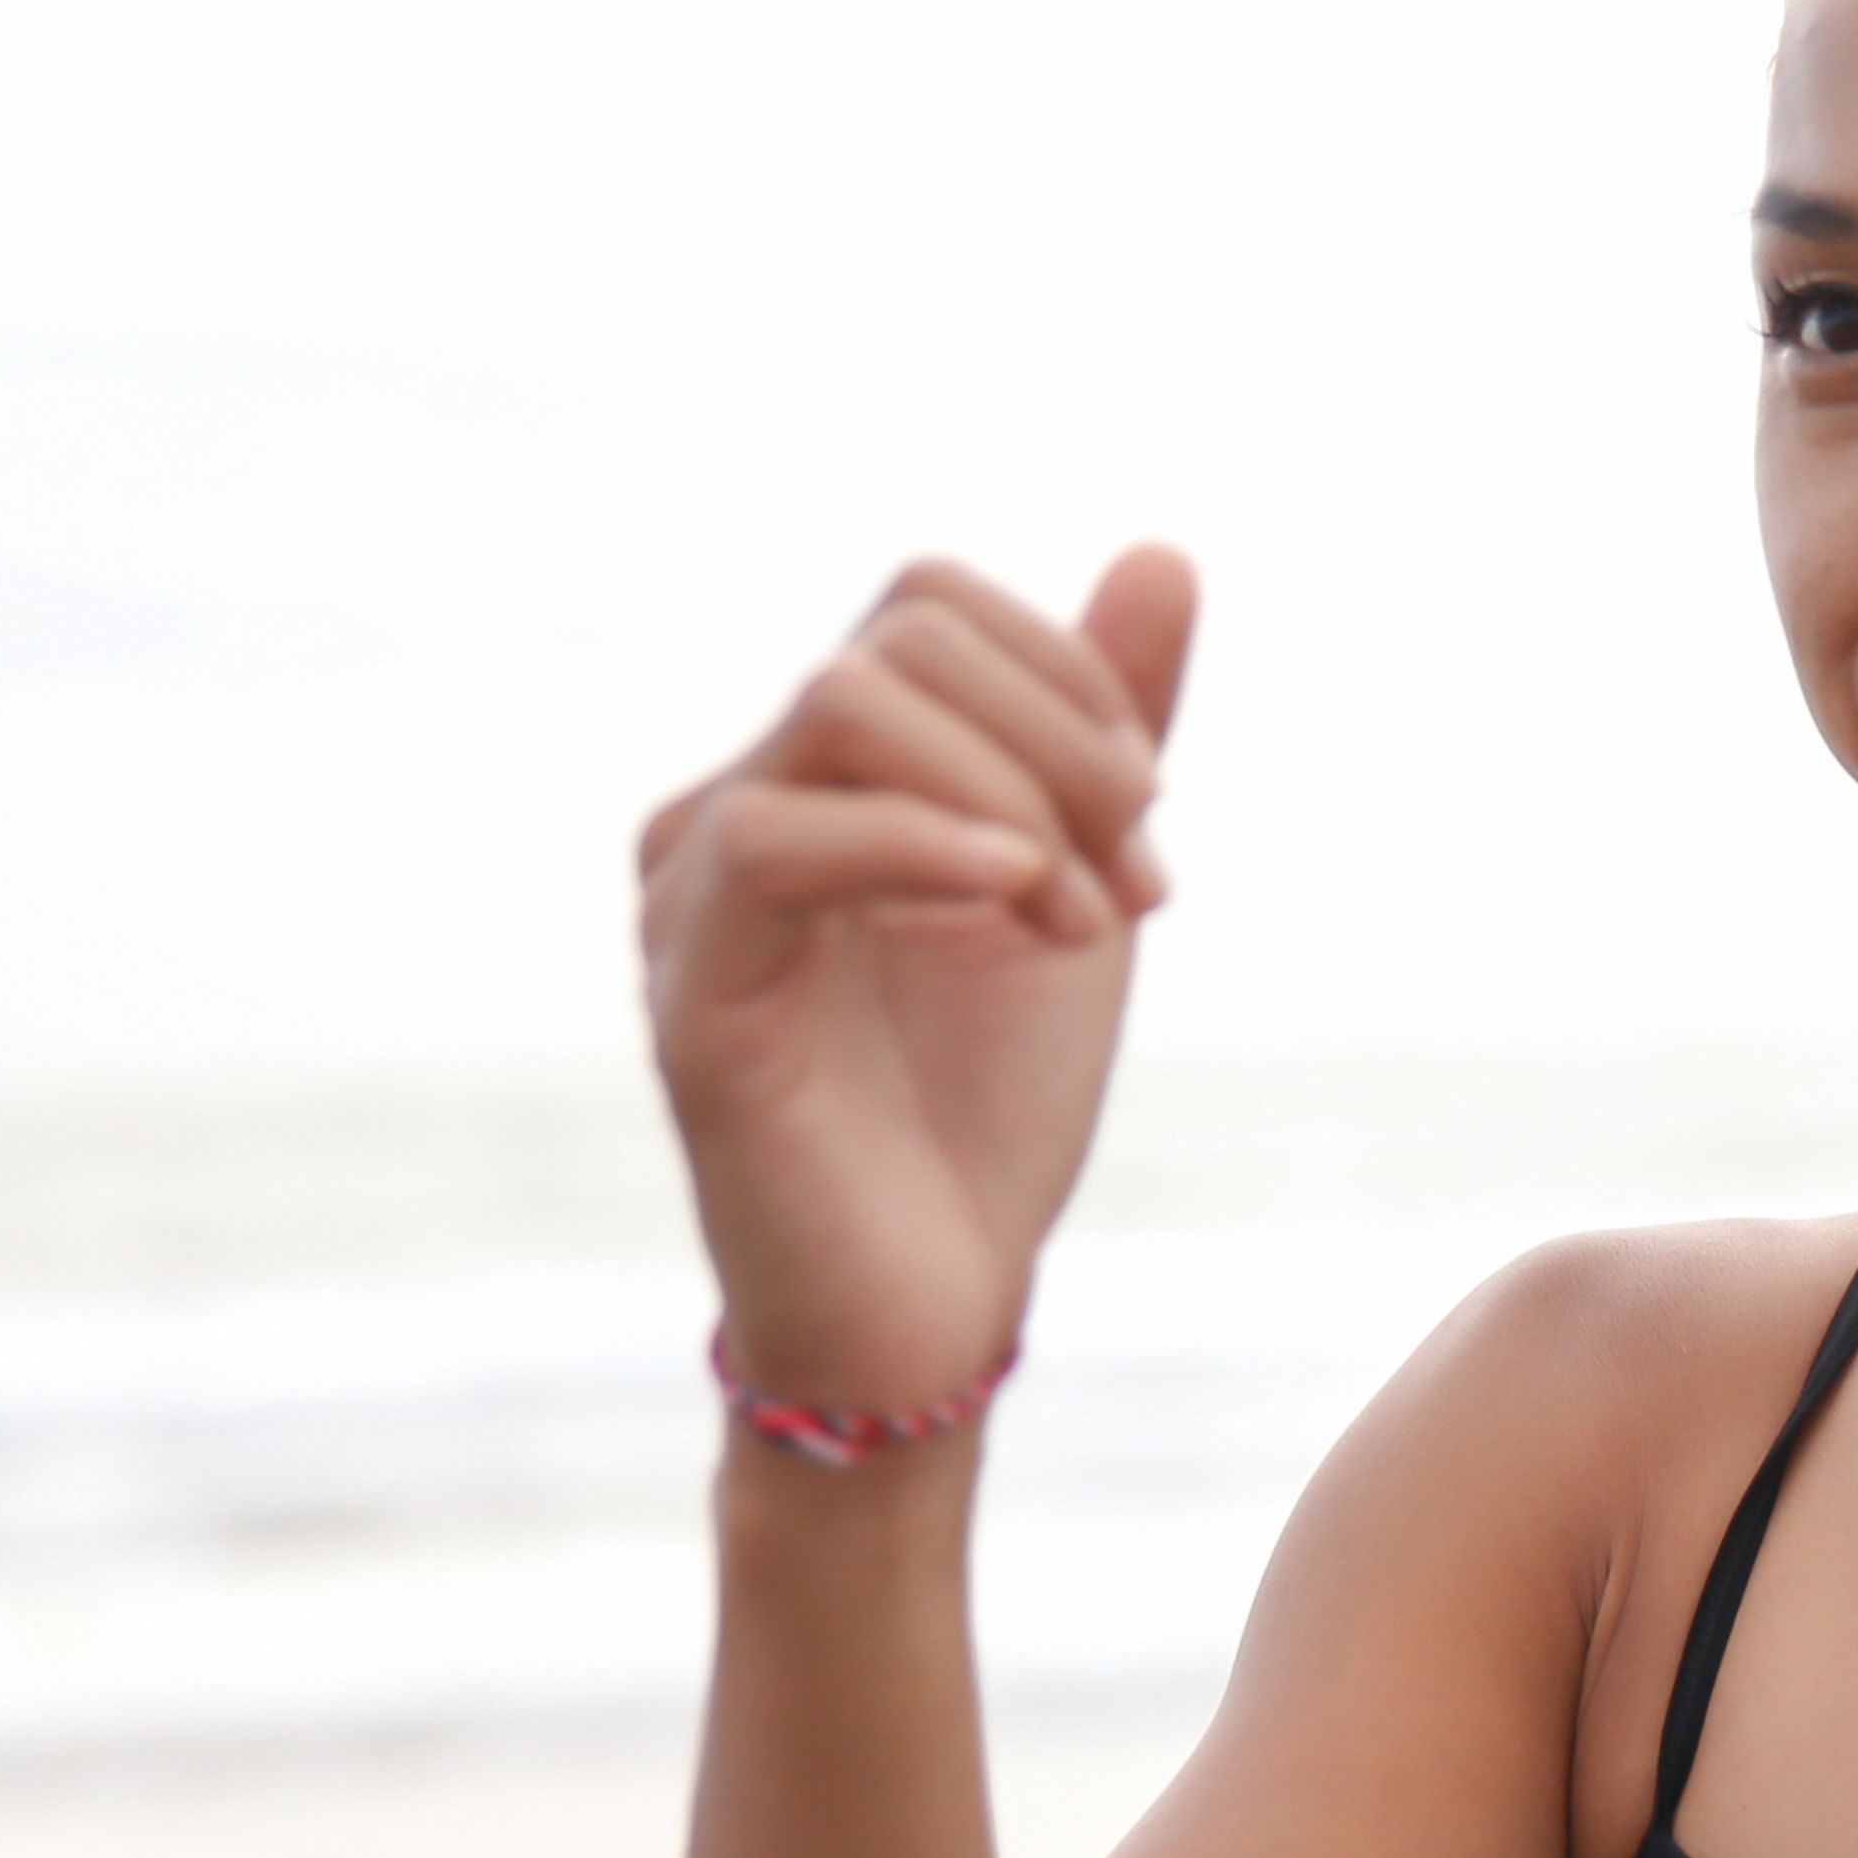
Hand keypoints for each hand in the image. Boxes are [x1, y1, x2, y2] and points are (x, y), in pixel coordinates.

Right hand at [638, 548, 1199, 1419]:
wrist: (933, 1304)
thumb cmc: (986, 1107)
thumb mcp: (1080, 882)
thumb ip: (1109, 724)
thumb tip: (1164, 553)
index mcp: (821, 772)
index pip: (932, 601)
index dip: (1073, 682)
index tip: (1148, 832)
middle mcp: (735, 802)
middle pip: (900, 637)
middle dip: (1063, 743)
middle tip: (1134, 886)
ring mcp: (696, 886)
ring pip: (844, 705)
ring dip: (1012, 799)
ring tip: (1075, 924)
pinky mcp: (693, 985)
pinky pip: (782, 838)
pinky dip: (924, 847)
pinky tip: (1017, 909)